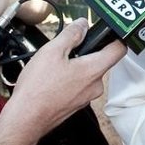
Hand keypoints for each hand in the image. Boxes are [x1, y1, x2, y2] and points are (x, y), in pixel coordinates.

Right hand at [0, 19, 126, 142]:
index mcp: (94, 70)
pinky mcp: (76, 105)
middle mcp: (95, 86)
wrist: (25, 119)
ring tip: (55, 66)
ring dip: (75, 67)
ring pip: (87, 74)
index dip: (115, 37)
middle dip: (86, 52)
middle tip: (67, 50)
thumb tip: (82, 24)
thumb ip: (71, 35)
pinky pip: (78, 86)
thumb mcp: (52, 51)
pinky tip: (52, 80)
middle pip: (100, 61)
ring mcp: (86, 97)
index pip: (119, 50)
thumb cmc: (38, 89)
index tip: (107, 32)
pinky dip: (69, 80)